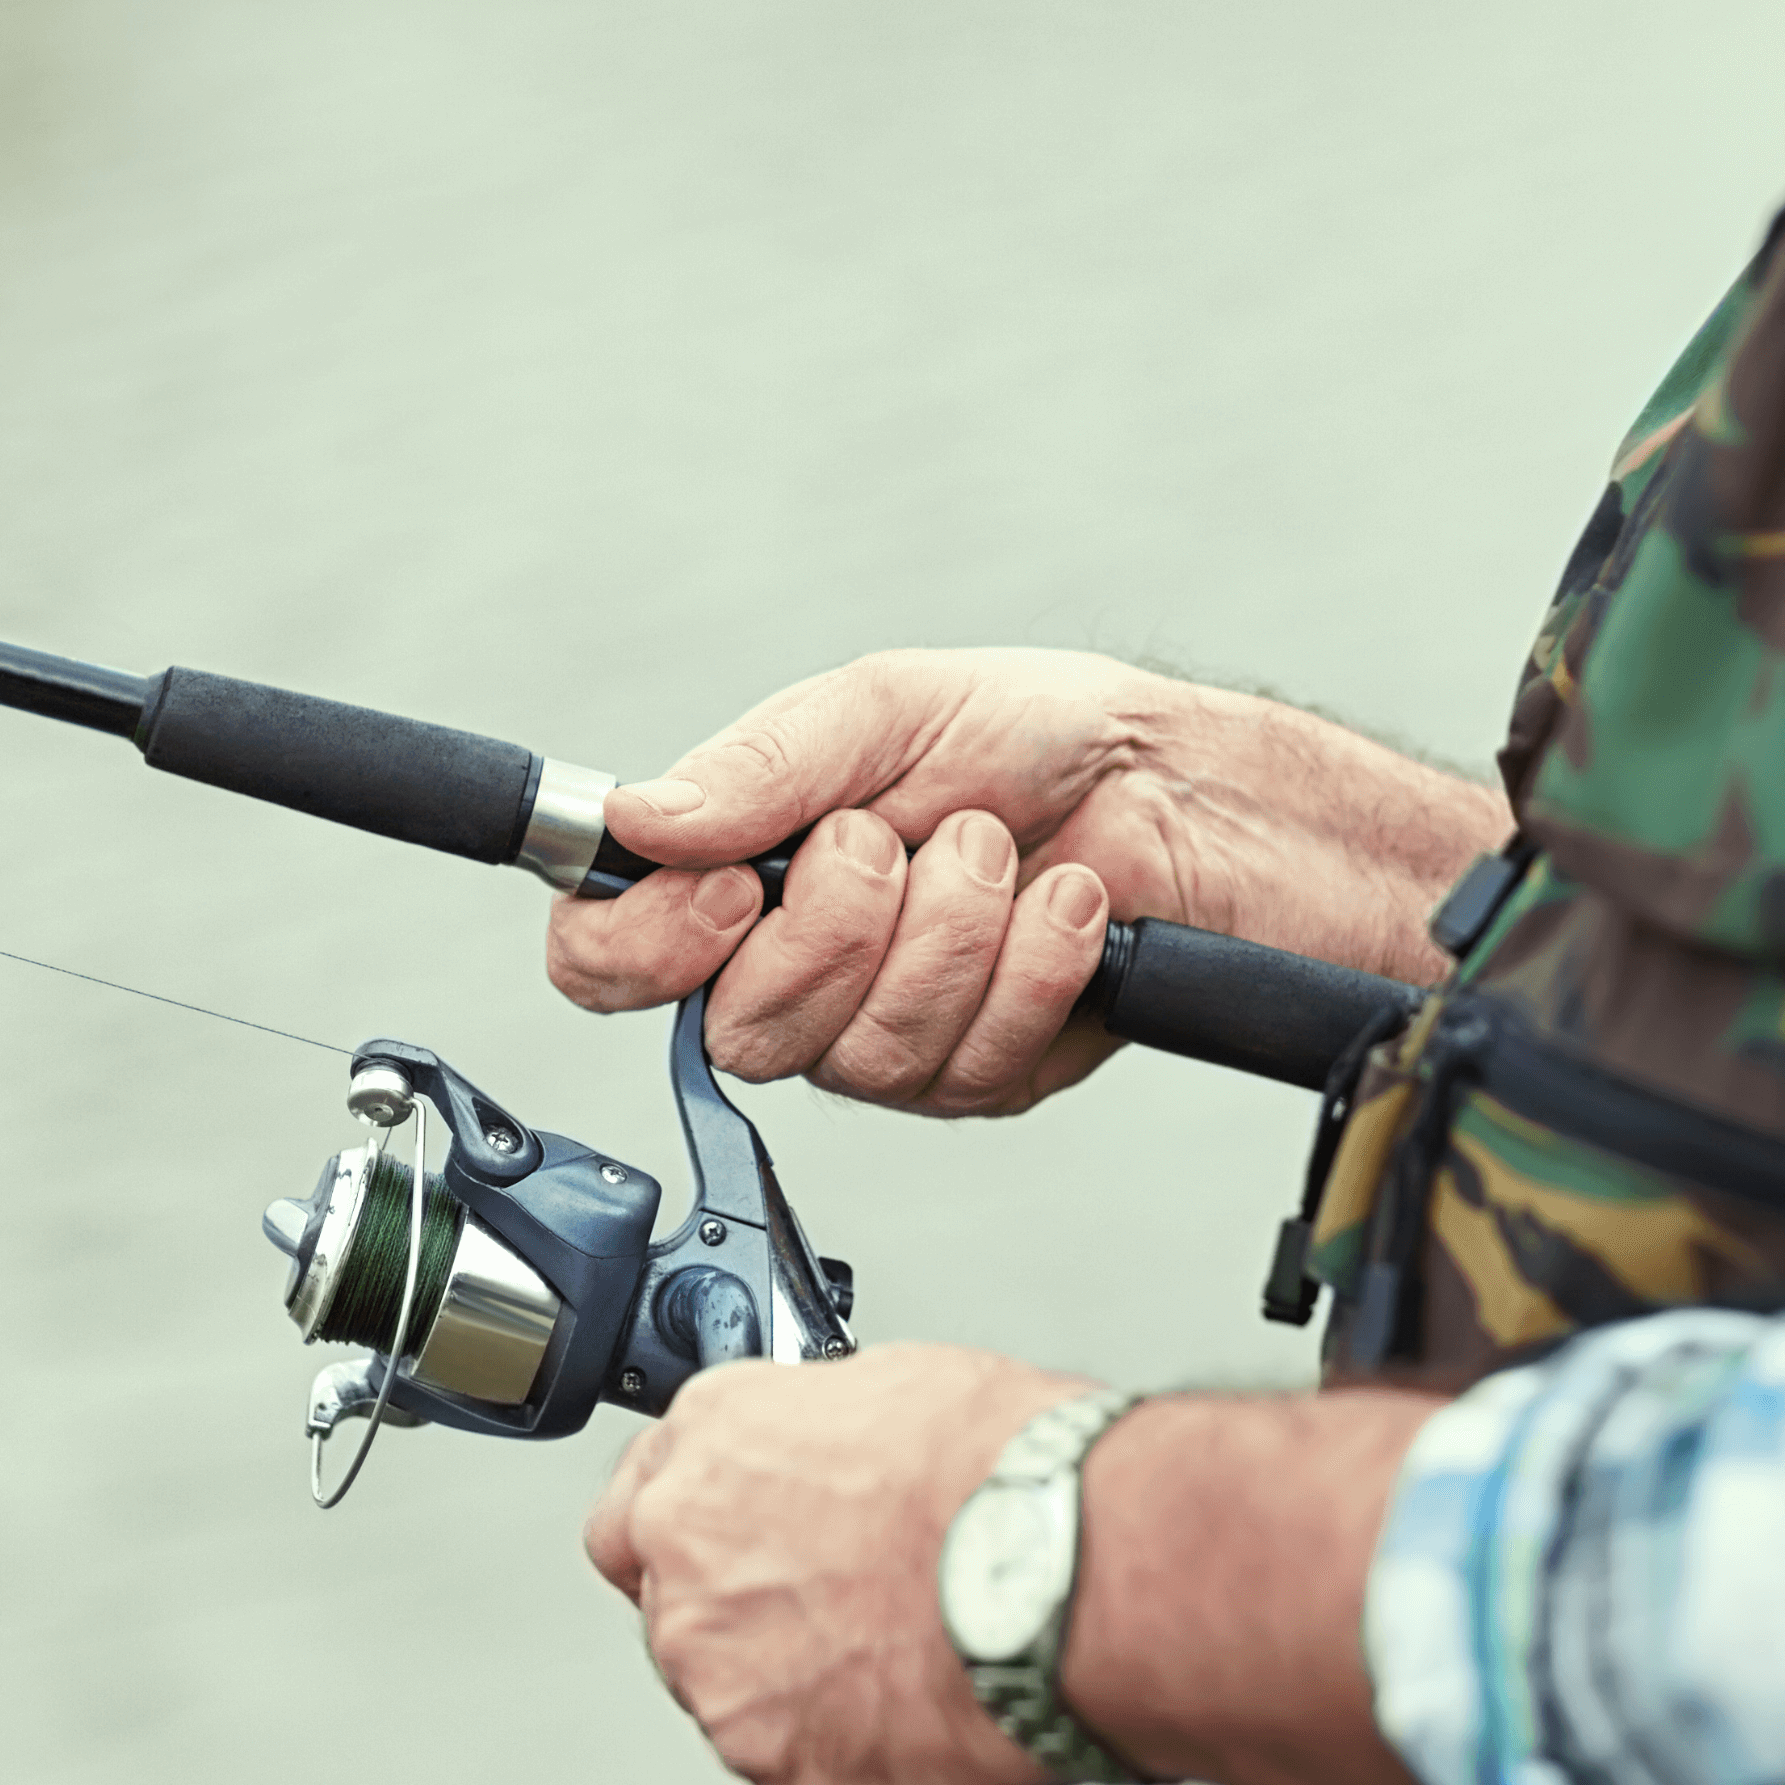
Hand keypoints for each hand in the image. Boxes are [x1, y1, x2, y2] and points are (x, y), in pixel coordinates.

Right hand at [546, 650, 1178, 1116]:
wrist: (1178, 788)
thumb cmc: (1028, 733)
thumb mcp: (881, 707)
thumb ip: (758, 767)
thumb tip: (637, 816)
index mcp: (731, 874)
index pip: (605, 958)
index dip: (648, 948)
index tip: (732, 889)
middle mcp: (788, 970)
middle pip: (739, 1030)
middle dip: (840, 927)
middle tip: (896, 840)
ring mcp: (878, 1036)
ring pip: (862, 1052)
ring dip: (951, 931)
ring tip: (995, 849)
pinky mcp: (972, 1077)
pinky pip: (966, 1064)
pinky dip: (1030, 964)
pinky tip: (1061, 906)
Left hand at [582, 1345, 1088, 1784]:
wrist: (1068, 1575)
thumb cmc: (1007, 1470)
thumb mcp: (894, 1388)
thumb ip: (818, 1442)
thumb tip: (833, 1463)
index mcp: (703, 1456)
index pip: (636, 1511)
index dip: (702, 1531)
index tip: (747, 1545)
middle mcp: (684, 1573)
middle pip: (683, 1613)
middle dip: (755, 1614)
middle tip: (857, 1606)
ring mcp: (727, 1689)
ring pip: (742, 1700)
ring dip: (806, 1687)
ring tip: (918, 1655)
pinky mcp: (791, 1780)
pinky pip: (810, 1772)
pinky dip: (862, 1754)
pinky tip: (934, 1711)